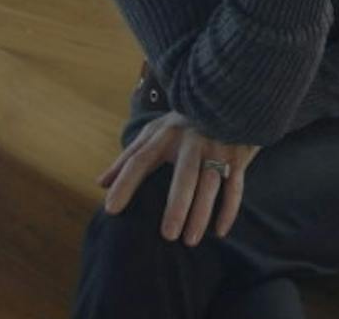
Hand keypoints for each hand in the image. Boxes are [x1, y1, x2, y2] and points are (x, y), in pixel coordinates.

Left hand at [98, 111, 259, 244]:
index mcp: (166, 135)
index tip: (111, 209)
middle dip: (178, 205)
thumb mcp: (155, 132)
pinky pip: (235, 186)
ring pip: (211, 184)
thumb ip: (129, 157)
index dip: (126, 183)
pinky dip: (229, 209)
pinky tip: (220, 231)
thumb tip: (101, 184)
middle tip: (168, 235)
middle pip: (185, 176)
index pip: (141, 160)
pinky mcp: (238, 156)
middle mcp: (193, 141)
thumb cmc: (183, 123)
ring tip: (190, 240)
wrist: (229, 98)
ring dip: (202, 212)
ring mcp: (218, 148)